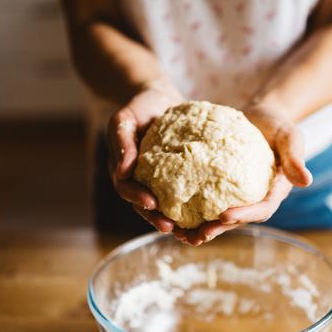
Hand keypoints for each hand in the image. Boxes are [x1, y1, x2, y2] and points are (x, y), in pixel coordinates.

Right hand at [107, 81, 182, 232]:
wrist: (158, 99)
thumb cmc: (138, 108)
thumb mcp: (122, 120)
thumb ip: (121, 143)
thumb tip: (124, 171)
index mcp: (124, 171)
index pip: (127, 190)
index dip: (137, 198)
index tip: (151, 204)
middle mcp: (140, 181)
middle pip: (145, 206)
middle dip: (157, 219)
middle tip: (171, 228)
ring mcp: (158, 181)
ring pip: (165, 206)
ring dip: (176, 221)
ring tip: (191, 233)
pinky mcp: (178, 177)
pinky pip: (184, 193)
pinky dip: (194, 206)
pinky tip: (209, 214)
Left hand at [172, 101, 311, 245]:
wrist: (260, 117)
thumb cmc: (278, 125)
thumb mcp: (290, 136)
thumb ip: (296, 156)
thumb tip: (306, 181)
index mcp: (274, 192)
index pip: (261, 209)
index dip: (244, 215)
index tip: (224, 216)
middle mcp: (254, 199)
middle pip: (236, 221)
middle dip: (216, 230)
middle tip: (195, 236)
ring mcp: (236, 196)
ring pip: (217, 217)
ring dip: (198, 228)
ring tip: (176, 233)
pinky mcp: (219, 188)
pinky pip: (203, 201)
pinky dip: (188, 209)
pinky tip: (168, 211)